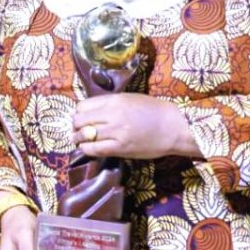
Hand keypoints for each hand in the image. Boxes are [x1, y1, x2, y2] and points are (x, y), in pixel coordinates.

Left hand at [72, 94, 199, 158]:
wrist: (173, 127)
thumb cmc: (154, 111)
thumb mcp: (130, 99)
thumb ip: (109, 103)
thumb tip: (90, 111)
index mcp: (115, 100)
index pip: (83, 105)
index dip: (78, 113)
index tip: (80, 118)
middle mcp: (112, 114)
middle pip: (80, 120)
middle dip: (75, 126)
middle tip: (77, 130)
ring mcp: (116, 131)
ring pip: (84, 135)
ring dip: (78, 139)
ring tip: (79, 140)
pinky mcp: (120, 148)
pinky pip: (94, 149)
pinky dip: (86, 149)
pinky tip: (87, 149)